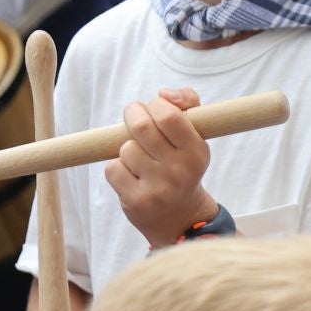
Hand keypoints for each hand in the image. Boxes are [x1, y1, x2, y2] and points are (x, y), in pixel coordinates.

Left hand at [105, 87, 218, 247]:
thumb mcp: (195, 135)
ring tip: (140, 158)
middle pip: (141, 126)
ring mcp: (158, 188)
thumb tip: (164, 93)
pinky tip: (131, 176)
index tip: (154, 109)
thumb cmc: (183, 165)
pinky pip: (113, 169)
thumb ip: (187, 103)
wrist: (180, 217)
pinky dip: (118, 168)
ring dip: (128, 148)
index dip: (155, 104)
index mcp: (197, 151)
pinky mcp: (137, 202)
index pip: (168, 115)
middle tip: (134, 117)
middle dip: (133, 114)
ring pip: (126, 148)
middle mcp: (180, 170)